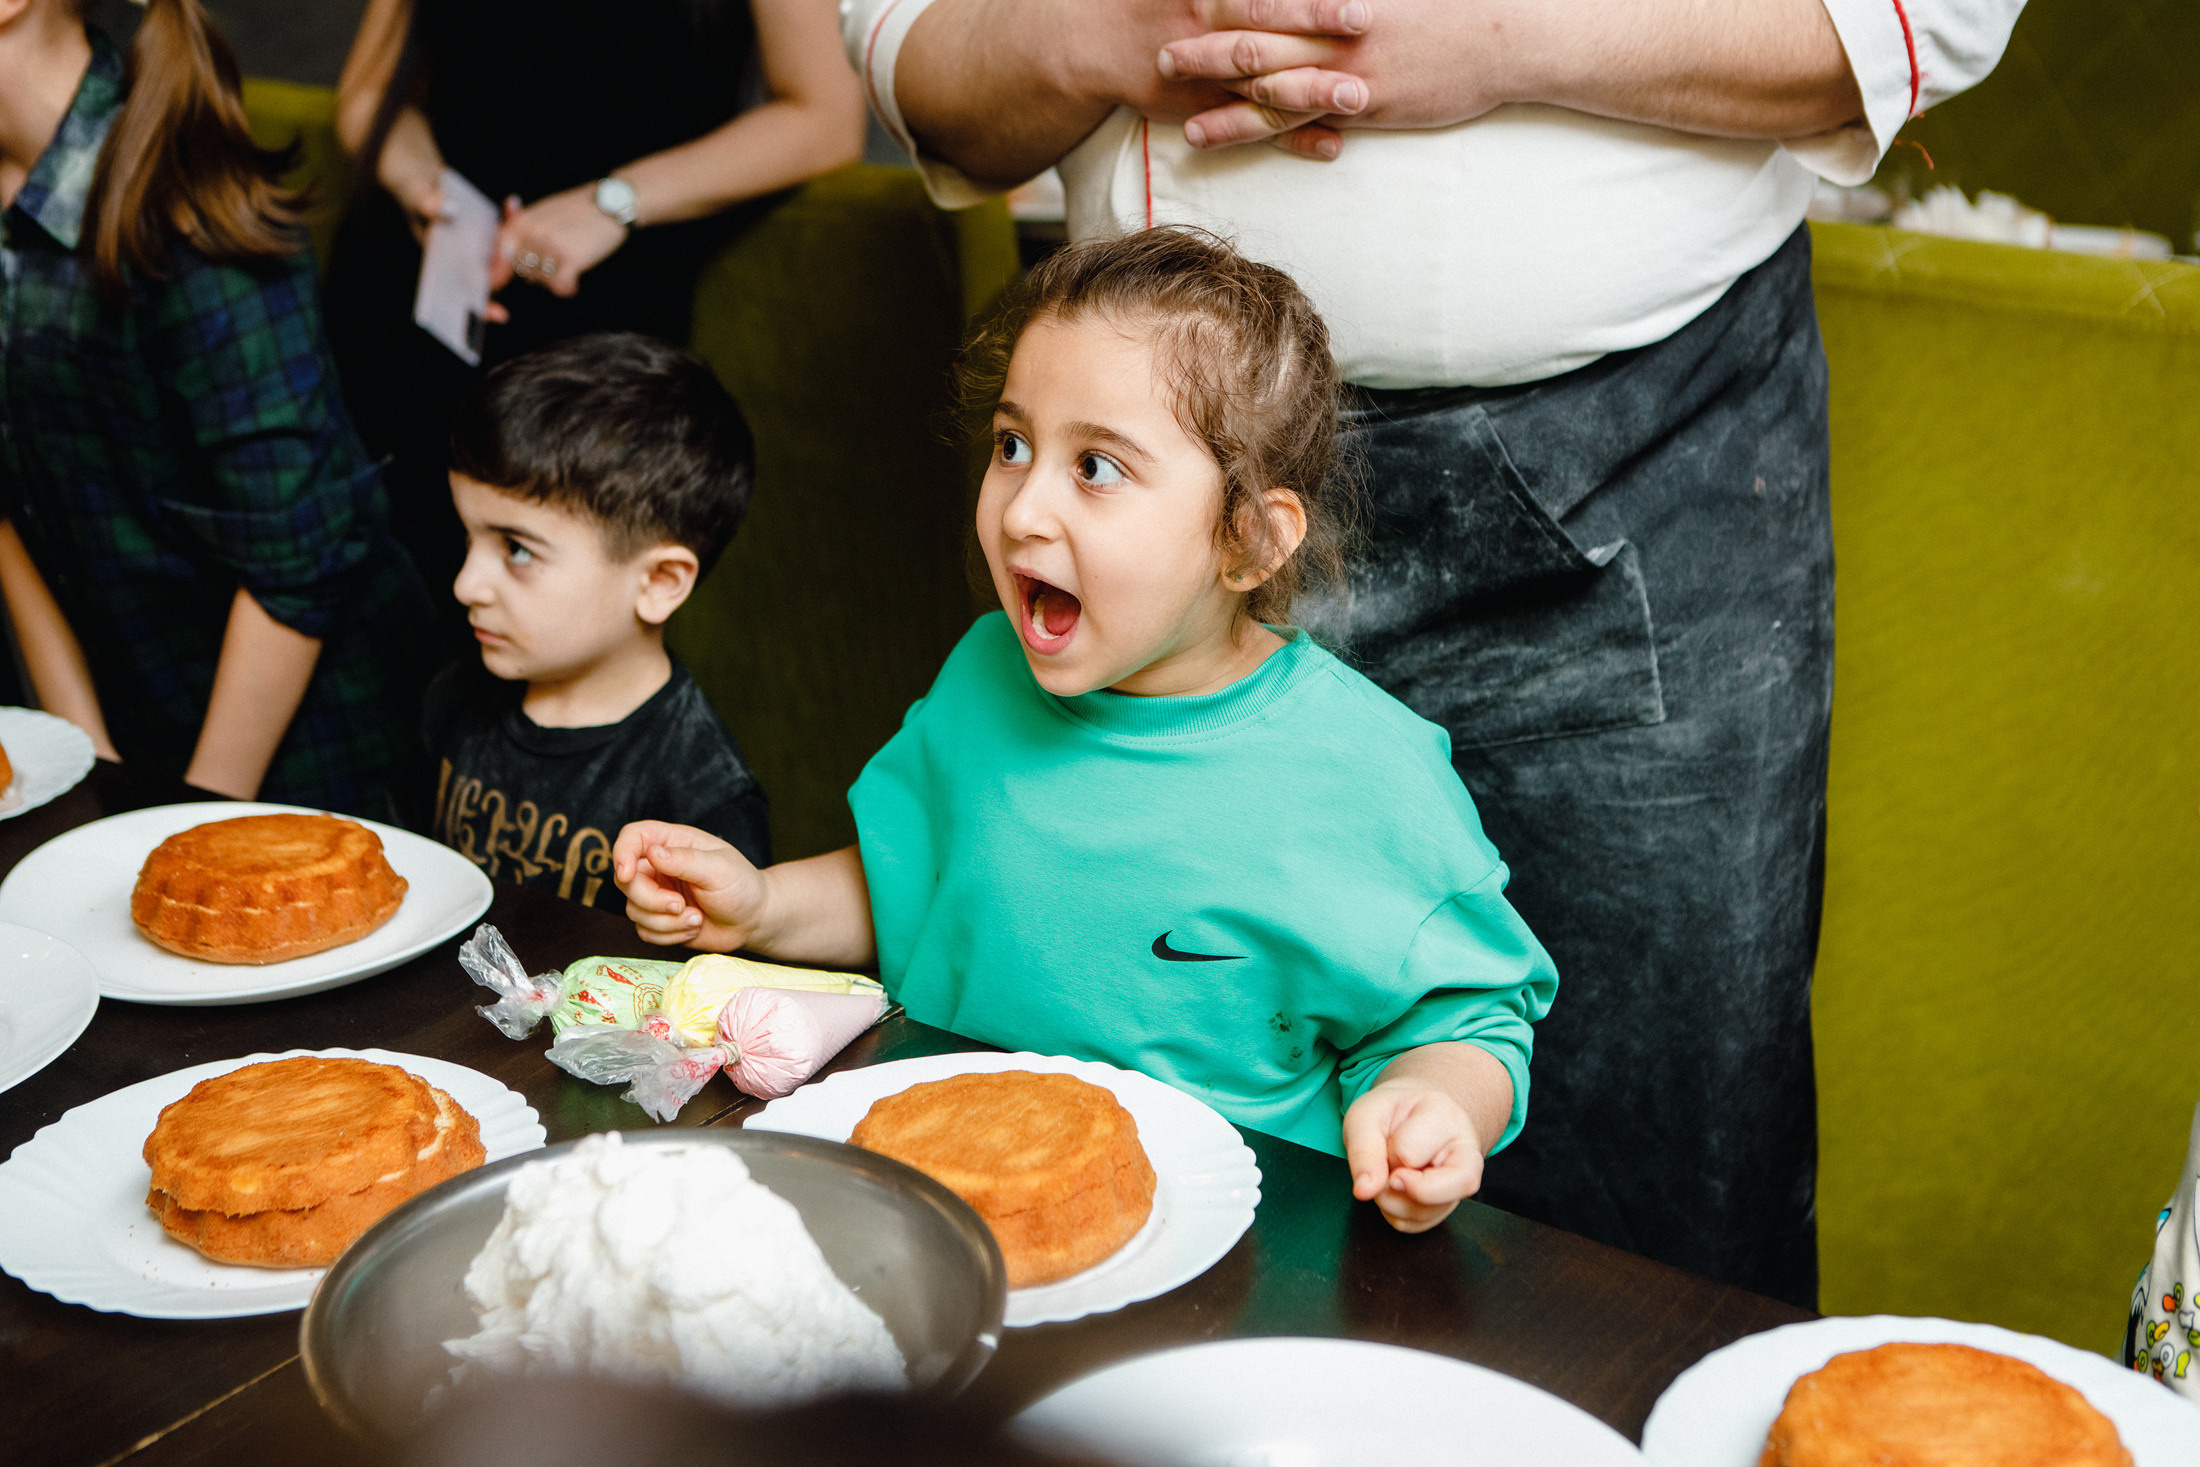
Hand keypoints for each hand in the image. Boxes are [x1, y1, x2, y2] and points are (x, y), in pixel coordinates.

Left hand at [491, 186, 630, 299]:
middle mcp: (533, 232)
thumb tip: (500, 262)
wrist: (610, 203)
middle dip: (537, 274)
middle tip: (555, 267)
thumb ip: (520, 232)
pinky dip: (567, 289)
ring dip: (554, 280)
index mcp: (522, 222)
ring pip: (542, 280)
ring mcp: (552, 245)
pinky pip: (560, 286)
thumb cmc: (578, 210)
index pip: (499, 255)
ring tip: (568, 269)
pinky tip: (574, 284)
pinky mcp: (571, 257)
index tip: (500, 284)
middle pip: (523, 271)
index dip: (499, 274)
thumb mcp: (543, 213)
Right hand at [612, 821, 769, 950]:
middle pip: (626, 881)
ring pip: (634, 910)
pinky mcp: (658, 920)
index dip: (622, 852)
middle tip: (680, 905)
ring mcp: (656, 894)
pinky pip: (645, 931)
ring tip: (697, 918)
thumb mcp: (719, 869)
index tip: (627, 874)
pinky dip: (669, 935)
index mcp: (673, 843)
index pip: (633, 836)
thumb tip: (653, 853)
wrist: (753, 920)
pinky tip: (693, 927)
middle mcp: (658, 867)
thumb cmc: (741, 886)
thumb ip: (686, 860)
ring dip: (666, 922)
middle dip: (651, 900)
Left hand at [1159, 0, 1510, 151]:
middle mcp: (1332, 24)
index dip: (1228, 0)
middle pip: (1252, 29)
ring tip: (1166, 89)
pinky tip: (1211, 133)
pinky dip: (1245, 124)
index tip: (1193, 2)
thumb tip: (1341, 2)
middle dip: (1203, 38)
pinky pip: (1289, 116)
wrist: (1508, 35)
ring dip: (1210, 83)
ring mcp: (1342, 64)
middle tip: (1159, 44)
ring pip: (1260, 75)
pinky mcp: (1357, 102)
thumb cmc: (1462, 7)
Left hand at [1342, 1074, 1488, 1231]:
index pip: (1408, 1153)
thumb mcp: (1365, 1116)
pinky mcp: (1450, 1205)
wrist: (1409, 1116)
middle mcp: (1466, 1153)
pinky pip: (1417, 1225)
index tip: (1389, 1137)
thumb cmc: (1390, 1113)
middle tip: (1389, 1167)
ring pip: (1423, 1214)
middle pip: (1433, 1193)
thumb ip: (1363, 1150)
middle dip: (1395, 1189)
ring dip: (1390, 1201)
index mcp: (1446, 1117)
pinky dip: (1395, 1213)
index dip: (1387, 1153)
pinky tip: (1395, 1188)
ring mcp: (1462, 1183)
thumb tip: (1365, 1191)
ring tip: (1389, 1173)